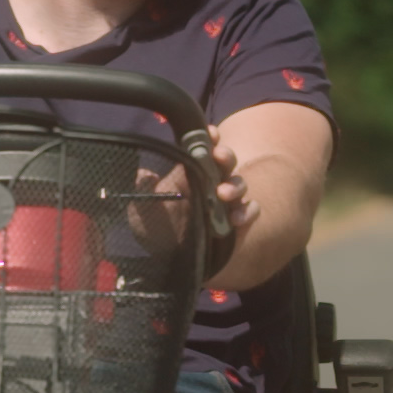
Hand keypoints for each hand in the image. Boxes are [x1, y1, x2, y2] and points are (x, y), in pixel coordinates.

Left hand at [129, 124, 258, 256]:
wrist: (167, 260)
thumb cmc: (156, 228)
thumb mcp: (141, 210)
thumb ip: (143, 190)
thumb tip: (145, 174)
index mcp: (190, 173)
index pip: (204, 148)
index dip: (210, 137)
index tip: (209, 133)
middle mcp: (211, 183)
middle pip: (226, 162)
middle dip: (225, 155)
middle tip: (217, 156)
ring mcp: (226, 202)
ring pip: (240, 184)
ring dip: (234, 185)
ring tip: (222, 193)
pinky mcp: (237, 222)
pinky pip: (251, 210)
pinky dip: (248, 211)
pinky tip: (236, 218)